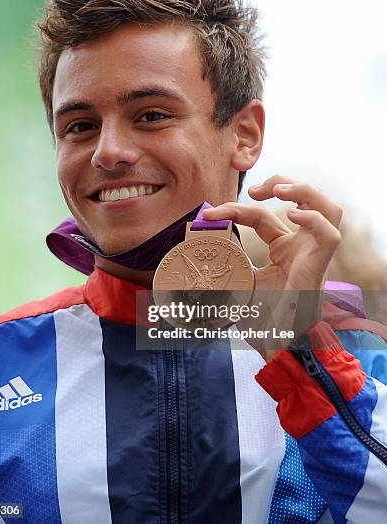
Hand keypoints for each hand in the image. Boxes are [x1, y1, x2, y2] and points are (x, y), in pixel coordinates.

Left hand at [202, 175, 342, 359]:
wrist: (274, 344)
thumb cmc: (260, 317)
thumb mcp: (237, 282)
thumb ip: (226, 262)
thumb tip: (197, 246)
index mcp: (283, 248)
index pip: (261, 216)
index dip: (236, 209)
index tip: (209, 214)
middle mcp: (301, 246)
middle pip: (304, 199)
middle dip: (281, 183)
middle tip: (254, 190)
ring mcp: (313, 253)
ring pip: (328, 208)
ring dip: (305, 191)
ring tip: (279, 191)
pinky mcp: (320, 266)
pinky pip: (330, 234)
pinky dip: (313, 219)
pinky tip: (292, 215)